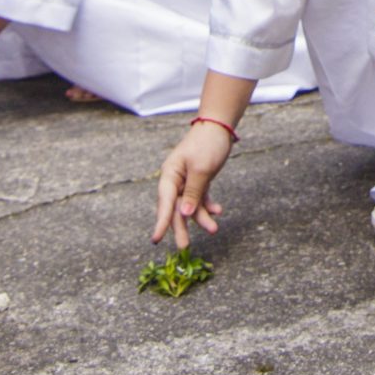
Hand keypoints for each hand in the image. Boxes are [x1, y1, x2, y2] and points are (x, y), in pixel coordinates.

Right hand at [151, 122, 232, 248]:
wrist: (219, 127)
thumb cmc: (207, 145)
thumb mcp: (201, 169)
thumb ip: (192, 193)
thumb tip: (183, 215)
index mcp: (169, 174)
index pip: (164, 202)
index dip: (161, 222)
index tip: (156, 240)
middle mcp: (174, 179)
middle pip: (176, 208)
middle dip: (181, 227)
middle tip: (184, 247)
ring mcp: (186, 181)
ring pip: (190, 206)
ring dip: (201, 218)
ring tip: (214, 229)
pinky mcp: (197, 180)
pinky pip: (200, 199)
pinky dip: (208, 206)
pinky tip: (218, 211)